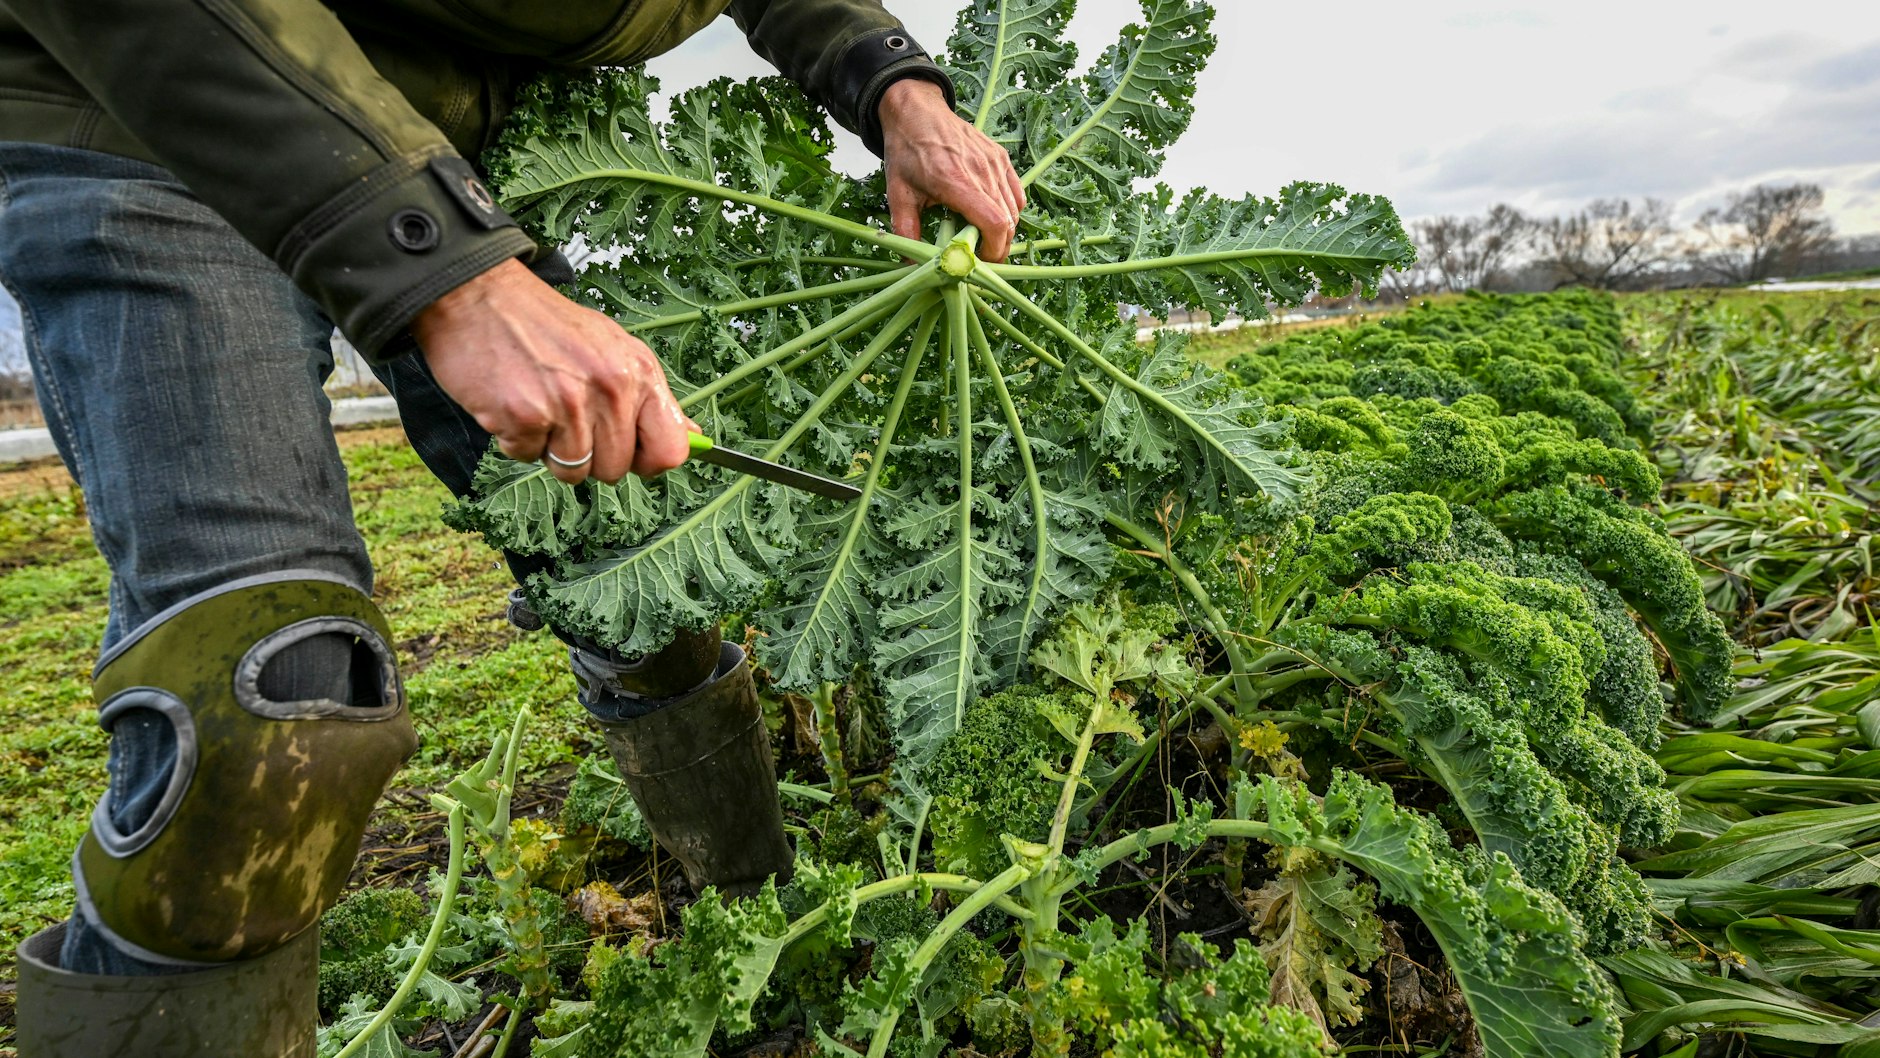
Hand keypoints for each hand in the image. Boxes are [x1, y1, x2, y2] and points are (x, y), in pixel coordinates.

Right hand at [412, 259, 692, 484]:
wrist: (478, 295)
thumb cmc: (544, 324)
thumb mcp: (612, 348)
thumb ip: (651, 398)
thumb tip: (693, 439)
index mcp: (638, 371)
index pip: (670, 449)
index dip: (649, 461)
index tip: (631, 455)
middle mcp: (609, 388)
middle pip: (615, 469)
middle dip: (589, 455)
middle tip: (565, 413)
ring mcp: (567, 405)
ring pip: (573, 472)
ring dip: (550, 449)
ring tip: (539, 405)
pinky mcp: (524, 417)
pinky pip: (528, 458)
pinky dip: (516, 440)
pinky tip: (512, 402)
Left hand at [879, 79, 1024, 261]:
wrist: (917, 111)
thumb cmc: (906, 152)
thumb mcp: (898, 195)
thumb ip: (906, 232)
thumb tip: (912, 268)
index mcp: (955, 181)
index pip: (993, 223)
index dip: (993, 251)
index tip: (979, 264)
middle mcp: (981, 171)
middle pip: (1008, 222)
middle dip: (997, 247)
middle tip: (978, 257)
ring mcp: (995, 162)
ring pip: (1014, 210)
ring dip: (1002, 231)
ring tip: (981, 237)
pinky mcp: (1001, 157)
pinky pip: (1016, 193)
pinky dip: (1009, 211)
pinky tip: (989, 214)